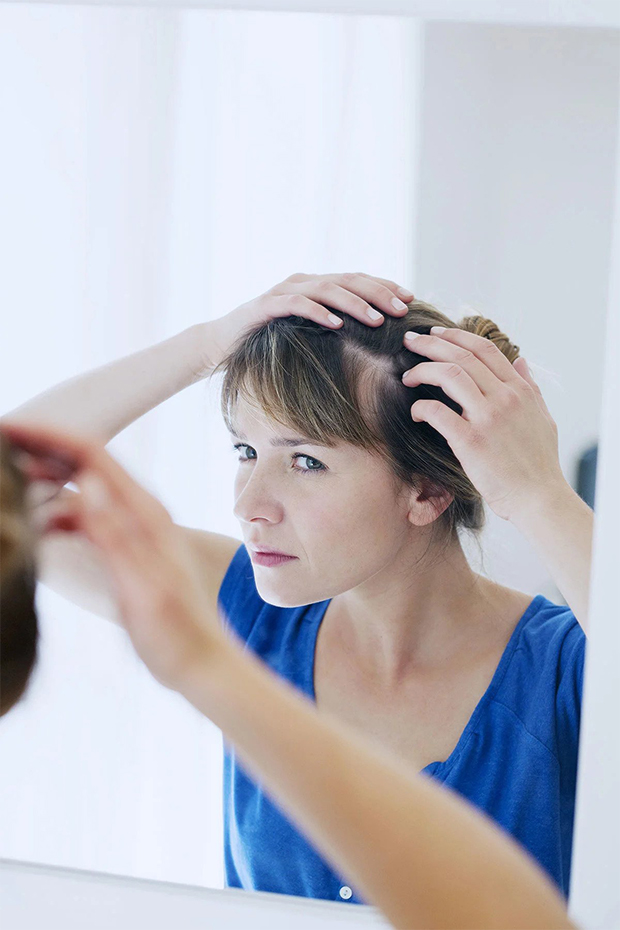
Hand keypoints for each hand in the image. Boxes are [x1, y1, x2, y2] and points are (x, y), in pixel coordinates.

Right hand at [0, 421, 225, 692]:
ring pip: (83, 488)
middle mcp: (142, 512)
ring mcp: (135, 528)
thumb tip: (86, 485)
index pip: (91, 455)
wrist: (202, 663)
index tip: (8, 428)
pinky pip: (87, 518)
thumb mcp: (140, 586)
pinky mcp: (128, 549)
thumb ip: (113, 535)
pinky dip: (57, 513)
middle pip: (85, 462)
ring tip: (7, 480)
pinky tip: (36, 525)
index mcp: (145, 513)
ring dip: (46, 479)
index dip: (47, 436)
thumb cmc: (175, 633)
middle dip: (41, 448)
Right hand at [206, 272, 414, 369]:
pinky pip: (297, 304)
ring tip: (377, 319)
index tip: (411, 299)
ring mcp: (283, 291)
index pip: (357, 279)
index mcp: (316, 286)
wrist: (221, 343)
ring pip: (327, 289)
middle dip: (378, 294)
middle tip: (402, 310)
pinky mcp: (265, 305)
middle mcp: (302, 282)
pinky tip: (337, 324)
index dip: (385, 286)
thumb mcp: (306, 335)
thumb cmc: (269, 342)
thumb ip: (333, 329)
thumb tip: (374, 342)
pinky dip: (319, 312)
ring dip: (355, 304)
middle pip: (348, 280)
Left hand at [401, 328, 565, 522]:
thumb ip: (531, 387)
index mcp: (520, 390)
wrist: (538, 497)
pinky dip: (421, 407)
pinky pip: (437, 412)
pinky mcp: (470, 441)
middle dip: (430, 344)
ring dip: (422, 370)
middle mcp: (505, 398)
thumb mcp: (542, 417)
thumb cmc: (539, 462)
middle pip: (462, 356)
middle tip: (409, 341)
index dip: (455, 336)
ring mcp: (488, 418)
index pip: (484, 349)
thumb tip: (521, 361)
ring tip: (407, 375)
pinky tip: (416, 412)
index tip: (435, 334)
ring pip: (449, 375)